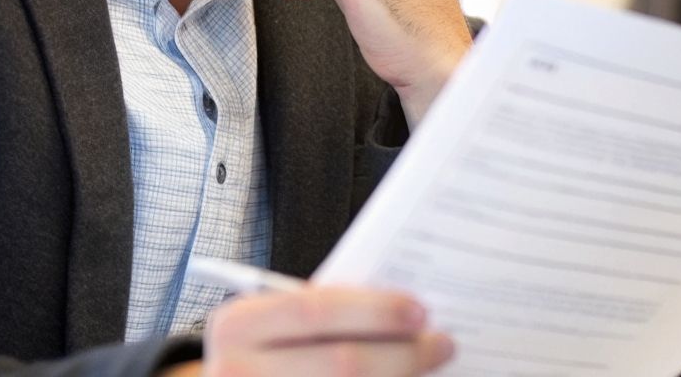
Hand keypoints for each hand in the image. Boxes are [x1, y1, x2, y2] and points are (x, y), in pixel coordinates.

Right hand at [174, 285, 453, 375]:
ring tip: (431, 364)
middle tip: (443, 342)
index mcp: (238, 326)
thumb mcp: (273, 323)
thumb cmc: (263, 350)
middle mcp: (237, 371)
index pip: (316, 309)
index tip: (420, 311)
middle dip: (403, 354)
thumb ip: (323, 312)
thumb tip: (404, 311)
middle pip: (342, 365)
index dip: (374, 311)